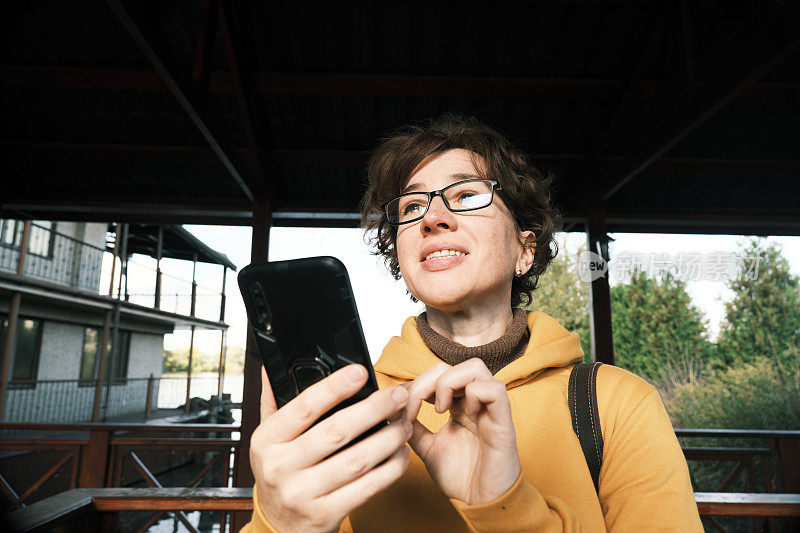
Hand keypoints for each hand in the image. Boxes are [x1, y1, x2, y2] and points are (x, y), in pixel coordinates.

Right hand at [251, 364, 411, 532]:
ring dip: (388, 439)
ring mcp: (303, 494)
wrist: (278, 528)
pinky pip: (366, 488)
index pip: (303, 407)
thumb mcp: (267, 440)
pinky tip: (400, 453)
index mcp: (266, 441)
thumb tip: (271, 368)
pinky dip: (389, 469)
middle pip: (336, 432)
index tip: (360, 371)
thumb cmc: (280, 473)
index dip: (334, 387)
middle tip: (398, 395)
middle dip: (373, 410)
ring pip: (356, 460)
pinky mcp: (325, 514)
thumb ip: (273, 403)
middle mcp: (281, 467)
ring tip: (404, 424)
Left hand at [404, 358, 520, 504]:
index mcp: (457, 404)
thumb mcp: (427, 448)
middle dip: (424, 382)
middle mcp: (474, 401)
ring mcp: (490, 408)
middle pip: (450, 365)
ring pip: (474, 367)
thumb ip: (413, 427)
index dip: (413, 386)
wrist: (482, 503)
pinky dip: (474, 393)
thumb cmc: (461, 476)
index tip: (399, 412)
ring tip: (439, 409)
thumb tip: (392, 410)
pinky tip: (464, 414)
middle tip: (414, 408)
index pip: (435, 374)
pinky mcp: (503, 421)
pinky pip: (495, 389)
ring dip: (449, 382)